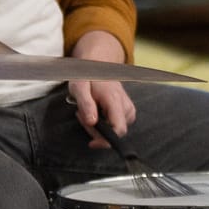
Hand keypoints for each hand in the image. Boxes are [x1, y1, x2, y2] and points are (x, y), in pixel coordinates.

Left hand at [65, 30, 135, 147]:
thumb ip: (86, 104)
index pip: (119, 129)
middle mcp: (125, 105)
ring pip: (116, 129)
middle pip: (116, 131)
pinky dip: (105, 123)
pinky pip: (118, 125)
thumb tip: (92, 122)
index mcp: (115, 100)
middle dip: (97, 131)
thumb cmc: (87, 76)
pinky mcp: (128, 110)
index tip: (92, 143)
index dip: (106, 141)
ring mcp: (129, 108)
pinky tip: (97, 112)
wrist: (98, 65)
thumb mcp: (79, 87)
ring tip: (88, 111)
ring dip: (99, 127)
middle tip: (81, 116)